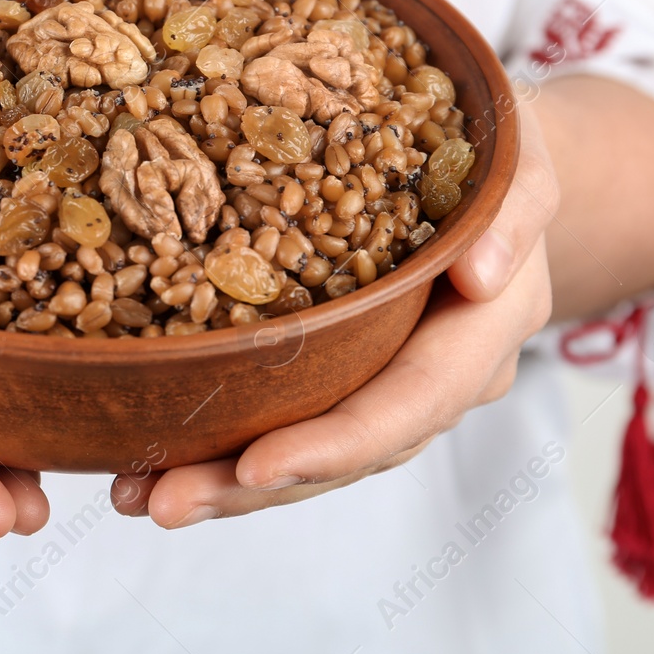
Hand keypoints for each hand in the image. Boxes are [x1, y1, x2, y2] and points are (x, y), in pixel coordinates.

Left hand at [111, 103, 558, 526]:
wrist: (485, 164)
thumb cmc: (494, 153)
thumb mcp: (518, 160)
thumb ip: (515, 212)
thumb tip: (483, 274)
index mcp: (482, 334)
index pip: (409, 404)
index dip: (335, 443)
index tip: (253, 466)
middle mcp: (438, 379)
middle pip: (344, 453)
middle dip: (251, 486)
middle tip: (161, 500)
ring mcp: (391, 384)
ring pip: (310, 453)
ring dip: (223, 482)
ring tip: (135, 493)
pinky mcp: (348, 373)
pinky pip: (290, 420)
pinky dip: (224, 446)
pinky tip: (147, 460)